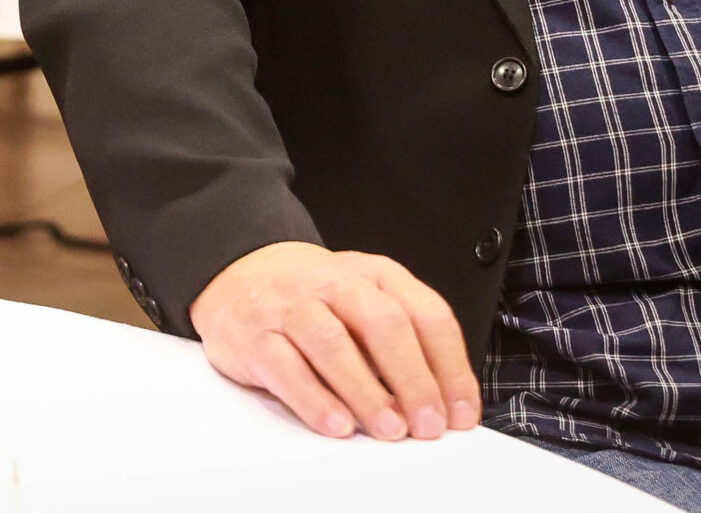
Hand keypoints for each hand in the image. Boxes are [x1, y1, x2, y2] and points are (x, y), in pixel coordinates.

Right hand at [189, 241, 480, 442]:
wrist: (240, 272)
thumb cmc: (316, 298)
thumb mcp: (365, 300)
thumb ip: (401, 341)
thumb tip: (441, 402)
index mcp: (375, 275)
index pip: (426, 314)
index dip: (450, 367)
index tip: (460, 411)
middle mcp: (335, 283)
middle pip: (383, 325)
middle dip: (413, 380)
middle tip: (428, 424)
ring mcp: (291, 305)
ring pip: (333, 344)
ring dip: (367, 392)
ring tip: (389, 429)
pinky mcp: (255, 334)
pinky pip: (285, 367)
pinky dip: (314, 399)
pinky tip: (337, 423)